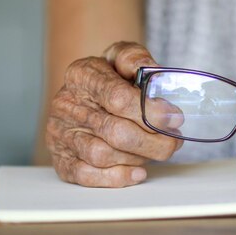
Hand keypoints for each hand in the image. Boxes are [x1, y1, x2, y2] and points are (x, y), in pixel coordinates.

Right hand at [46, 42, 182, 186]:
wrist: (84, 93)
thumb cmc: (108, 77)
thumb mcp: (121, 57)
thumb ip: (135, 58)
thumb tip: (154, 71)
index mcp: (81, 75)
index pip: (118, 97)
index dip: (151, 112)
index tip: (174, 118)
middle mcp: (66, 105)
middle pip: (115, 132)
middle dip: (153, 141)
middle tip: (174, 141)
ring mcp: (61, 134)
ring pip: (103, 155)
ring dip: (138, 157)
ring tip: (155, 150)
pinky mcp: (61, 159)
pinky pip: (86, 175)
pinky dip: (116, 178)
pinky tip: (138, 172)